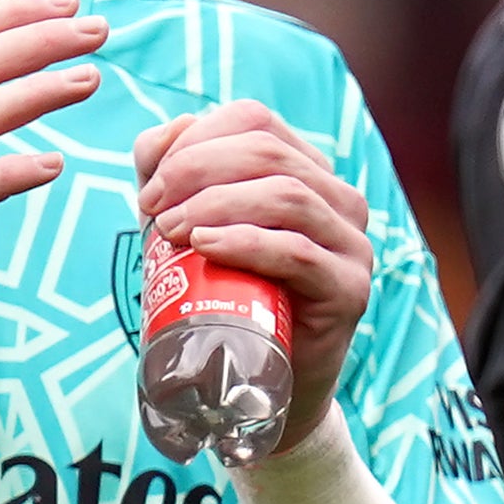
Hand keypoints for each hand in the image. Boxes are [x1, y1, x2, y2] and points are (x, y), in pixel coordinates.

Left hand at [135, 100, 373, 454]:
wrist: (255, 383)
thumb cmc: (223, 297)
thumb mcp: (187, 227)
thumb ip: (169, 176)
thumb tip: (161, 136)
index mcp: (306, 170)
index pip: (256, 120)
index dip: (198, 139)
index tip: (152, 186)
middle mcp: (339, 199)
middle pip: (269, 153)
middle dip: (198, 171)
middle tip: (154, 211)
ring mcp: (351, 244)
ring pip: (288, 196)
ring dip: (217, 205)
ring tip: (172, 232)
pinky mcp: (349, 290)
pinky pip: (300, 253)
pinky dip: (247, 242)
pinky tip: (207, 247)